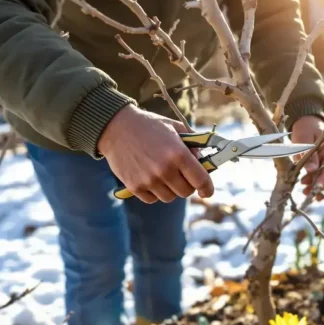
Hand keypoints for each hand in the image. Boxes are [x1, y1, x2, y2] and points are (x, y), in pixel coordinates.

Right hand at [98, 105, 213, 202]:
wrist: (116, 128)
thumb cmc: (149, 126)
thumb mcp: (175, 127)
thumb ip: (193, 143)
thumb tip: (204, 161)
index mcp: (178, 154)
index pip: (201, 181)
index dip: (207, 189)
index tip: (207, 191)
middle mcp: (165, 170)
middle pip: (186, 192)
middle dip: (187, 185)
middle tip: (181, 175)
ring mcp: (149, 180)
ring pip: (170, 197)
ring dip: (171, 189)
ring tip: (163, 174)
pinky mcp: (134, 187)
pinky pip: (153, 199)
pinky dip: (155, 192)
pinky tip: (150, 177)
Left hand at [291, 116, 323, 199]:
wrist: (305, 125)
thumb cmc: (305, 129)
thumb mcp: (303, 139)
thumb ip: (308, 154)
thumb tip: (312, 171)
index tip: (316, 190)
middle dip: (317, 185)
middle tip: (306, 192)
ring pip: (322, 177)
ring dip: (313, 185)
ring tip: (303, 190)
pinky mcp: (321, 165)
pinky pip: (318, 176)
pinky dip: (311, 182)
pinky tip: (305, 187)